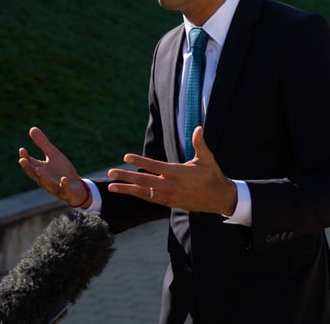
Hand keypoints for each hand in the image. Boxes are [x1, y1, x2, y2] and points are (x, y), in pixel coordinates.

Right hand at [19, 126, 89, 207]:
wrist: (75, 187)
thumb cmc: (61, 171)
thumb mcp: (53, 155)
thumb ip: (43, 144)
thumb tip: (32, 128)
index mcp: (40, 170)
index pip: (30, 164)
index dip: (25, 158)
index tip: (22, 149)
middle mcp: (45, 179)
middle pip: (34, 174)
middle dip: (28, 168)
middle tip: (22, 160)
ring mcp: (55, 186)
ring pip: (47, 183)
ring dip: (43, 177)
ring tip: (39, 170)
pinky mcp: (66, 190)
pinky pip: (64, 188)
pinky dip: (64, 184)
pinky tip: (64, 179)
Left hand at [107, 127, 237, 214]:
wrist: (218, 198)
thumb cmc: (212, 175)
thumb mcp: (207, 158)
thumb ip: (199, 142)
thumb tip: (198, 127)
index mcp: (178, 173)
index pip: (154, 166)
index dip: (139, 162)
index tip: (126, 157)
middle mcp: (170, 185)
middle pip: (143, 181)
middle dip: (125, 176)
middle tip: (110, 172)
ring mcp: (169, 196)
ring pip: (143, 192)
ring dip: (127, 189)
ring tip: (111, 187)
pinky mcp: (169, 203)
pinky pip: (150, 199)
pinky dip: (138, 195)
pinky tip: (129, 192)